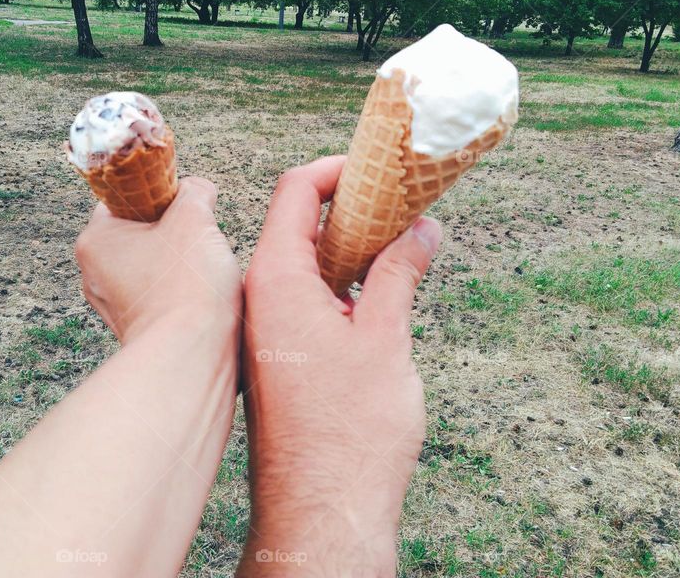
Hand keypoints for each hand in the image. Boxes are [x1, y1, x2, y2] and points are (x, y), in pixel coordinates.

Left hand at [75, 177, 241, 343]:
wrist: (192, 355)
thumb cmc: (186, 285)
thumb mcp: (195, 218)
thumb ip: (194, 192)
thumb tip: (196, 189)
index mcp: (95, 240)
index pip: (124, 198)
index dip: (158, 194)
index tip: (185, 205)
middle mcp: (93, 273)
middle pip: (140, 230)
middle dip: (174, 231)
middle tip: (197, 239)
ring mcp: (112, 304)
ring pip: (152, 263)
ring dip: (180, 261)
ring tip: (200, 271)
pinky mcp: (134, 327)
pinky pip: (158, 293)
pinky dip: (179, 289)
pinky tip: (198, 295)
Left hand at [238, 157, 441, 575]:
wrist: (321, 511)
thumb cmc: (348, 434)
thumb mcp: (385, 339)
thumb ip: (399, 274)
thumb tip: (420, 230)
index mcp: (275, 282)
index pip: (295, 193)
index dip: (338, 169)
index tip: (380, 167)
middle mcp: (259, 299)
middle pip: (298, 223)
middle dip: (352, 207)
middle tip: (402, 204)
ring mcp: (265, 329)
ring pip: (303, 263)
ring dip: (349, 247)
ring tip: (399, 243)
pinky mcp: (277, 355)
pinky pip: (304, 297)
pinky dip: (339, 282)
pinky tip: (377, 291)